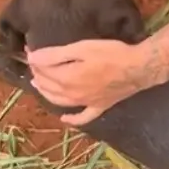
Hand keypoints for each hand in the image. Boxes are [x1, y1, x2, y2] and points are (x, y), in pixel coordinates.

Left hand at [26, 39, 154, 124]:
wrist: (137, 68)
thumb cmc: (111, 54)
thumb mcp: (81, 48)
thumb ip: (55, 55)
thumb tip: (32, 58)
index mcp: (66, 79)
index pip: (43, 71)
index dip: (35, 61)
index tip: (30, 52)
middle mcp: (72, 95)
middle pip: (48, 87)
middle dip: (38, 75)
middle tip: (35, 65)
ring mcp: (86, 103)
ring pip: (59, 102)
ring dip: (47, 94)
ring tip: (40, 85)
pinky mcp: (99, 107)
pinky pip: (83, 117)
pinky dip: (72, 120)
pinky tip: (65, 119)